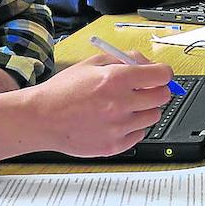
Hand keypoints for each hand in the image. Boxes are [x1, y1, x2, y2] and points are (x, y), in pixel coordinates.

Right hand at [31, 51, 174, 156]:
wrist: (41, 118)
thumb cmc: (63, 91)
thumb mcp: (92, 63)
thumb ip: (124, 59)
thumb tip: (148, 63)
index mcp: (116, 79)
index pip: (162, 75)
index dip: (163, 73)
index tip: (160, 75)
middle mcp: (120, 103)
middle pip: (162, 96)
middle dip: (156, 90)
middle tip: (144, 90)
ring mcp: (118, 127)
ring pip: (153, 116)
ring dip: (144, 109)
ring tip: (124, 106)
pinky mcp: (115, 145)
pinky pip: (140, 134)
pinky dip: (133, 127)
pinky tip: (115, 121)